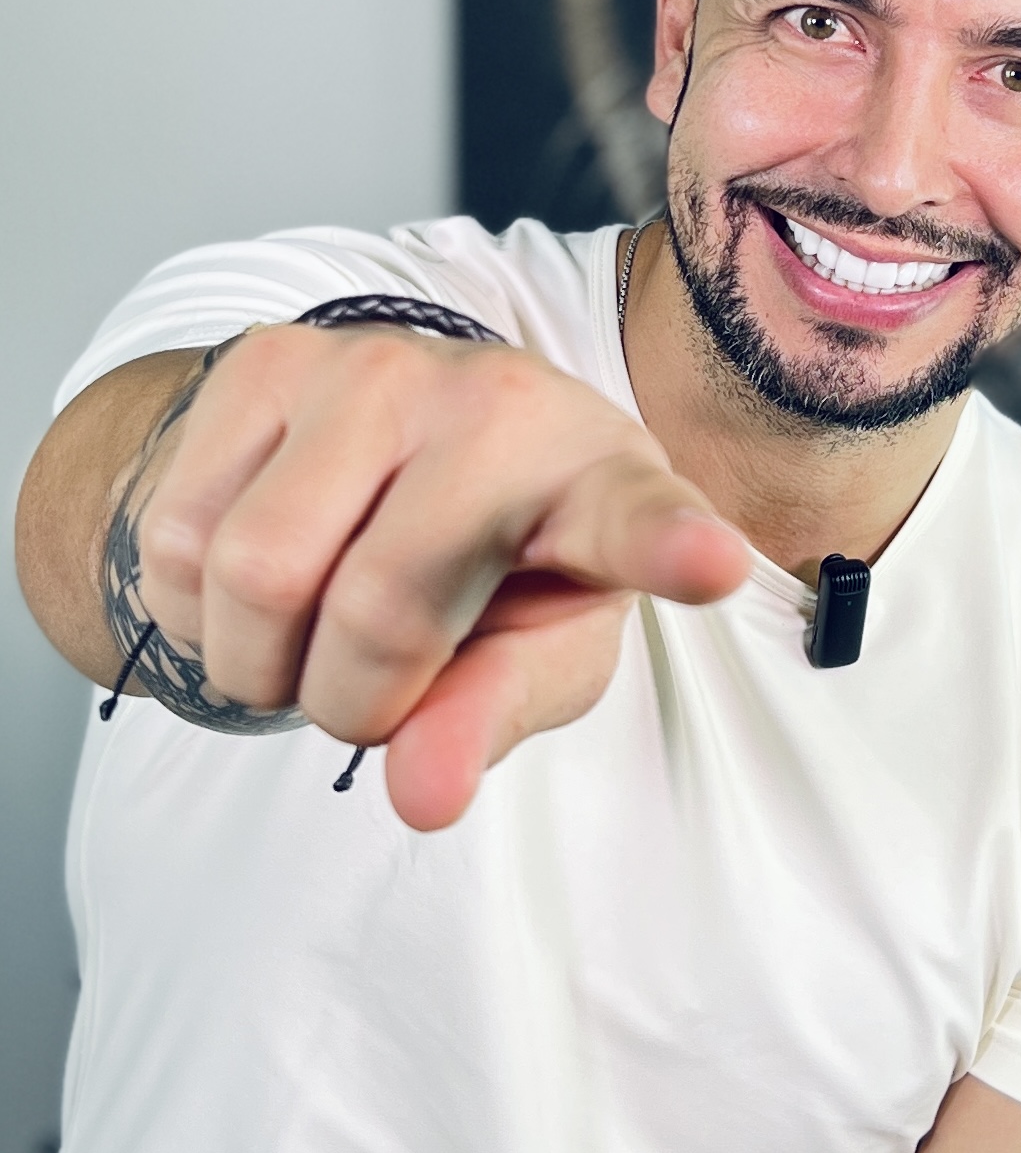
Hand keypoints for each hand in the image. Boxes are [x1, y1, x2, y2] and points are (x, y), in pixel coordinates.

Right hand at [133, 324, 748, 828]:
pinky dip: (197, 612)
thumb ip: (489, 721)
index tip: (710, 566)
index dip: (672, 547)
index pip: (638, 524)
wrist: (390, 442)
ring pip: (253, 576)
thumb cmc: (499, 566)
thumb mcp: (532, 654)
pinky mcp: (265, 356)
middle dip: (349, 703)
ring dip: (260, 660)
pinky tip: (259, 586)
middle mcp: (498, 402)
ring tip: (315, 631)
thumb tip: (419, 795)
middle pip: (375, 615)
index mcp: (605, 484)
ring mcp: (375, 365)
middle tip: (372, 683)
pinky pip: (178, 538)